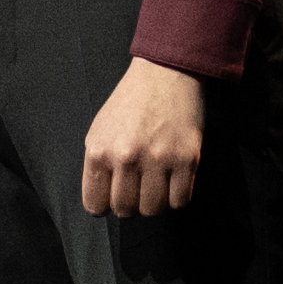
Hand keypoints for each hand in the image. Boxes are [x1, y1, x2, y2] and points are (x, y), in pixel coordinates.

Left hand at [78, 53, 210, 221]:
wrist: (165, 73)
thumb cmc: (129, 102)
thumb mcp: (99, 130)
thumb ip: (98, 166)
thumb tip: (103, 202)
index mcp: (99, 151)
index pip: (95, 205)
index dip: (106, 205)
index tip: (114, 196)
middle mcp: (126, 157)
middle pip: (125, 210)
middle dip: (131, 204)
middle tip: (138, 187)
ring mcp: (158, 159)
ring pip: (153, 210)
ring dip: (154, 202)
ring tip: (156, 183)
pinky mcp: (187, 158)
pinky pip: (180, 201)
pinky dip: (177, 197)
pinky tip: (174, 181)